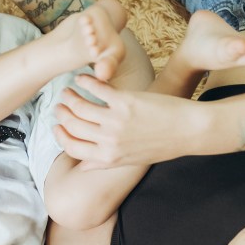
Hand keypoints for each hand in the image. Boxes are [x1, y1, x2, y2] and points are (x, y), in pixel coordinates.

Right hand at [53, 75, 202, 167]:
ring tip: (68, 89)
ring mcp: (116, 122)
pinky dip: (86, 82)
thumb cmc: (160, 146)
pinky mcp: (126, 102)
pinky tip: (82, 78)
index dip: (60, 135)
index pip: (72, 147)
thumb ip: (103, 163)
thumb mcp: (129, 161)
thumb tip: (83, 166)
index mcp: (107, 158)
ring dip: (69, 96)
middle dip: (61, 113)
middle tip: (60, 103)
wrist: (188, 131)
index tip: (56, 125)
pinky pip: (97, 89)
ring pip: (80, 107)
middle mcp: (108, 142)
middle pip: (72, 126)